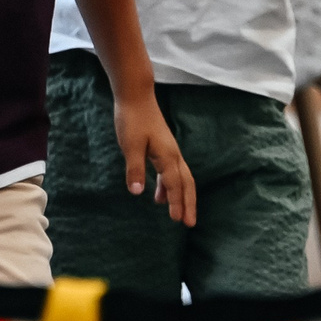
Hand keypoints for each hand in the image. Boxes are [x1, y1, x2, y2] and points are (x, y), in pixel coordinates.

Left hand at [113, 91, 195, 224]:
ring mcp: (170, 150)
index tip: (178, 220)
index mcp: (167, 155)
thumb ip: (134, 168)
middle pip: (186, 183)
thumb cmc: (133, 119)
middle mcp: (173, 154)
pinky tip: (158, 194)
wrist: (136, 96)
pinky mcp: (163, 147)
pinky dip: (168, 185)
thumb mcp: (130, 145)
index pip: (174, 184)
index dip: (176, 202)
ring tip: (176, 214)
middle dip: (188, 203)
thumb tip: (136, 192)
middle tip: (190, 223)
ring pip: (181, 178)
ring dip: (180, 196)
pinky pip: (171, 171)